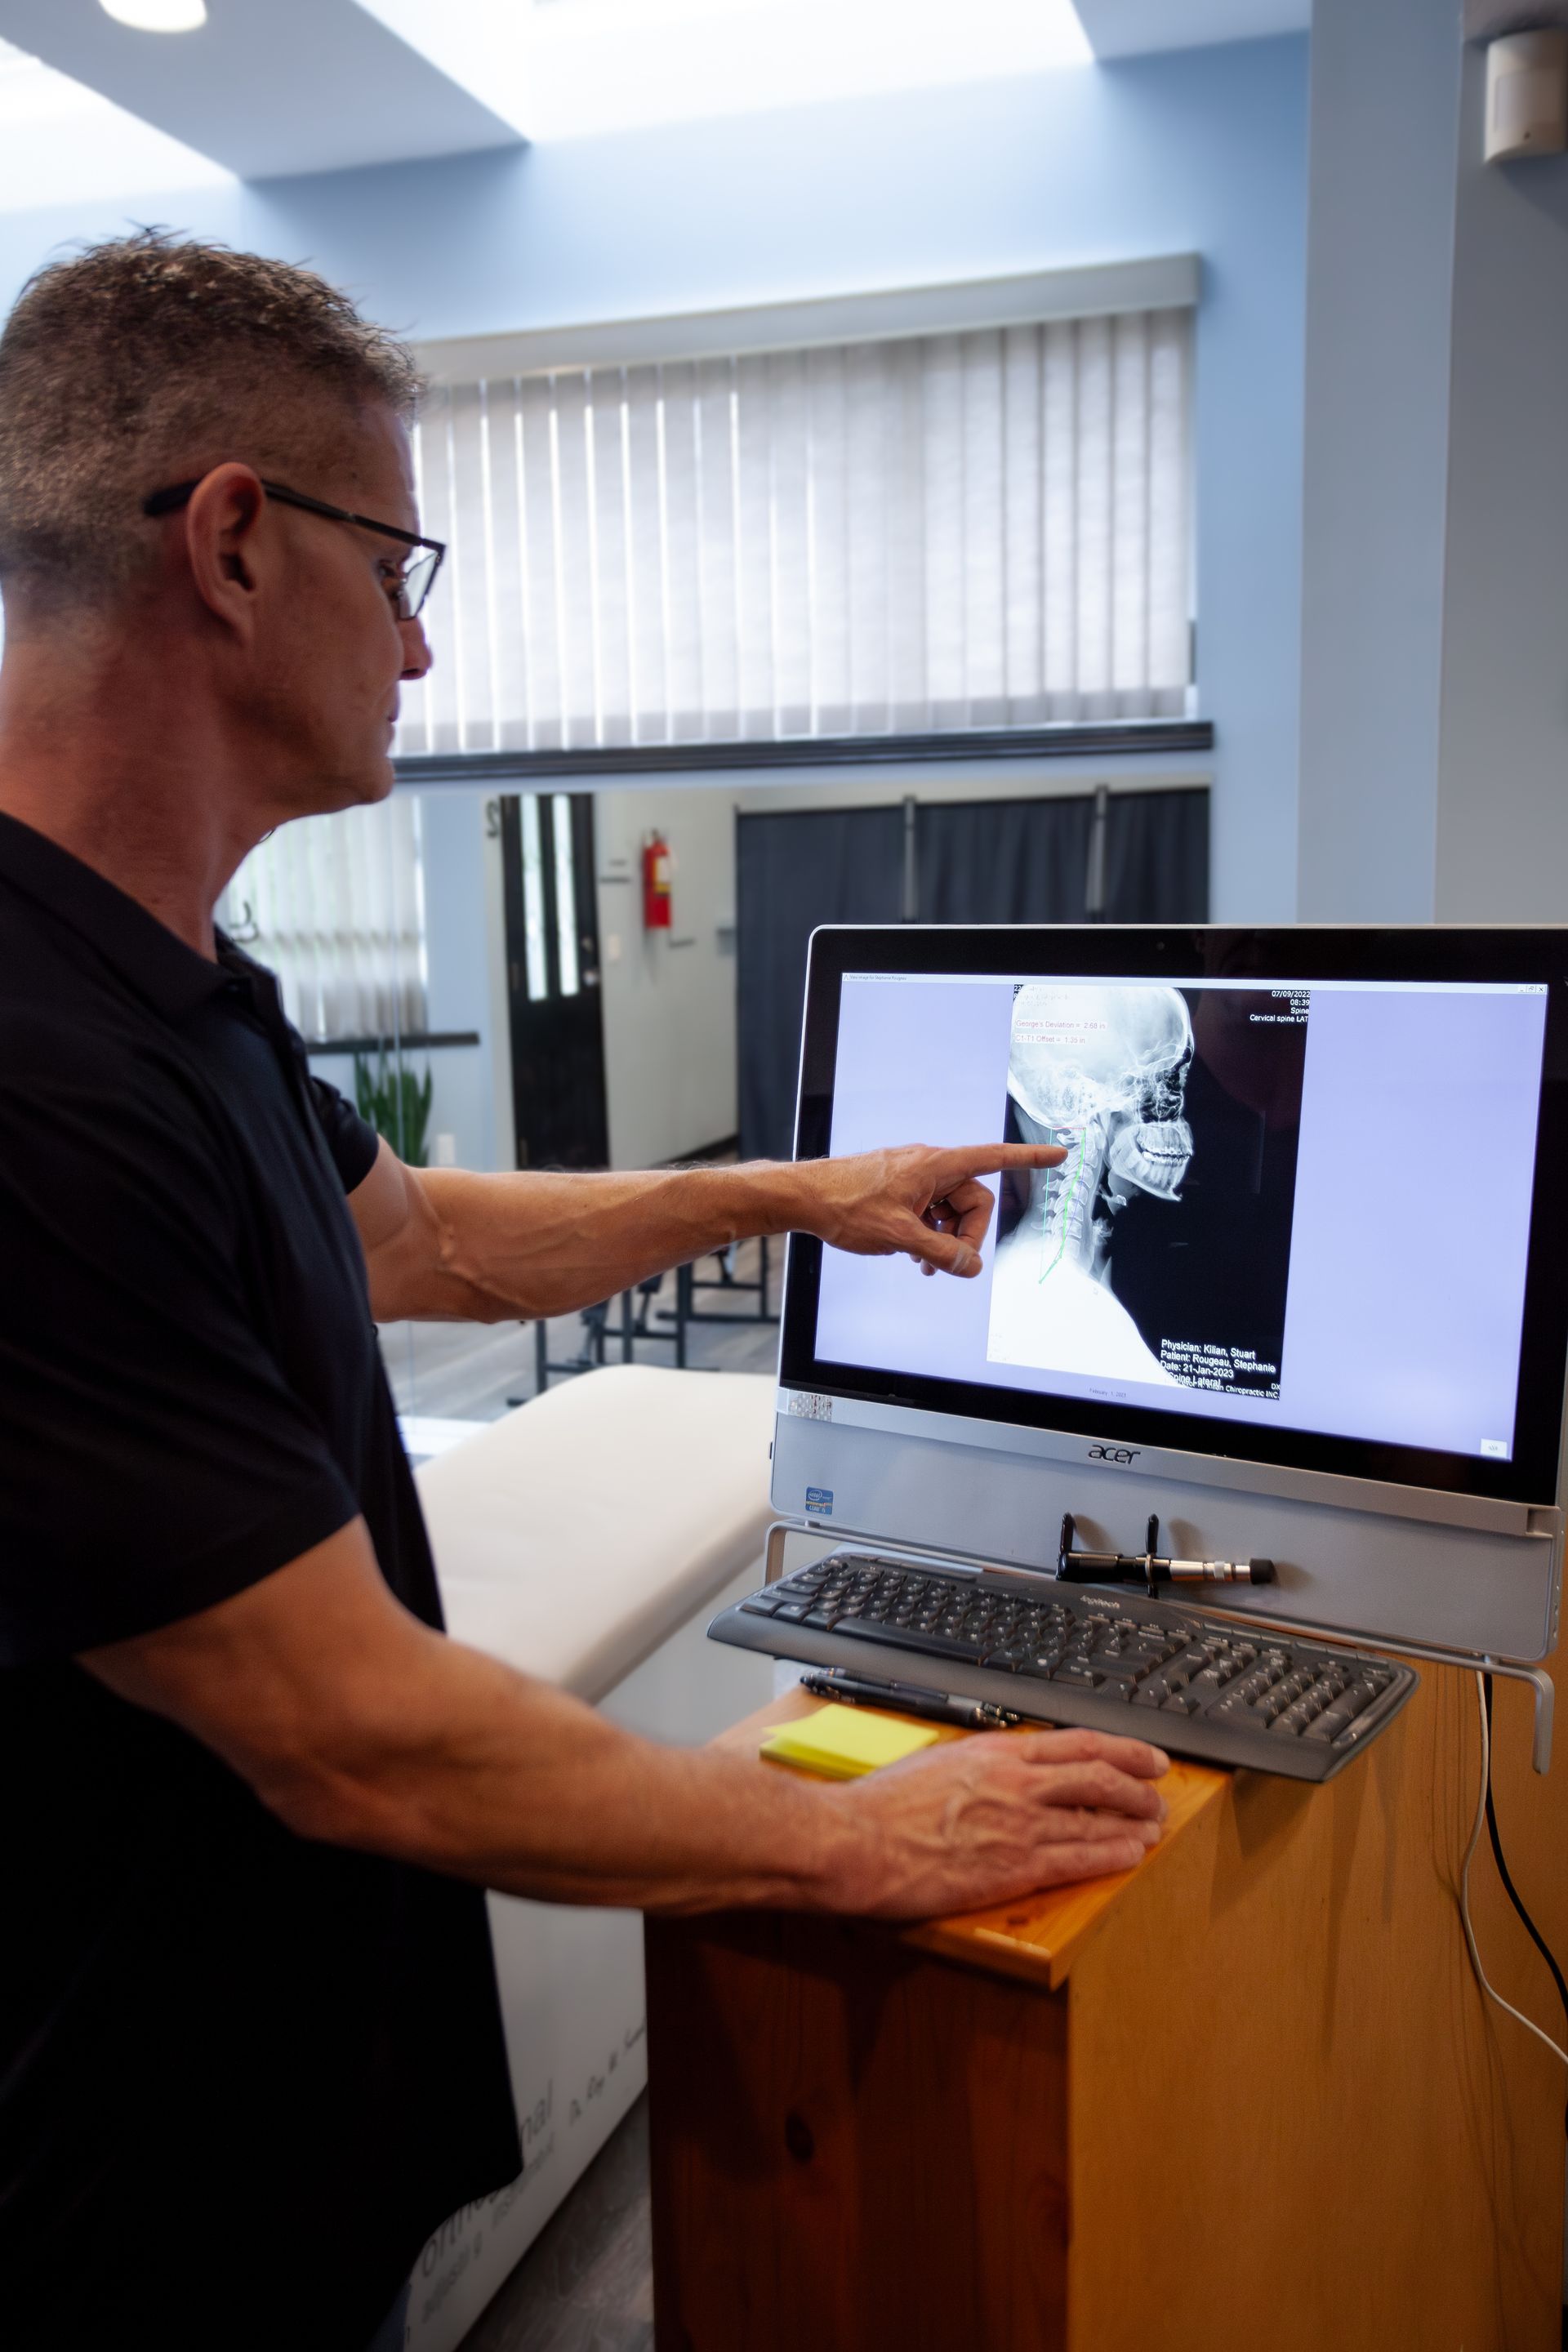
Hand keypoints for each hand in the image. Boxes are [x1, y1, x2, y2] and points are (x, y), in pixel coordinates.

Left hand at [788, 1141, 1066, 1277]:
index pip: (994, 1157)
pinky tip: (912, 1256)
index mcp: (936, 1164)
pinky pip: (930, 1212)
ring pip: (950, 1210)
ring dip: (944, 1239)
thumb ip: (941, 1252)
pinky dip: (928, 1234)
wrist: (804, 1197)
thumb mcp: (900, 1236)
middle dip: (966, 1233)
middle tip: (943, 1262)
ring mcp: (914, 1178)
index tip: (1059, 1153)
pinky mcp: (900, 1190)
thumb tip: (971, 1267)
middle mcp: (929, 1166)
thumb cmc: (847, 1205)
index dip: (1029, 1157)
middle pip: (973, 1200)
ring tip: (921, 1263)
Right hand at [817, 1726, 1169, 1917]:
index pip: (1076, 1743)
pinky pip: (1079, 1858)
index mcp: (996, 1753)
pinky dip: (1112, 1854)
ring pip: (1098, 1816)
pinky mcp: (1015, 1867)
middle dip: (1138, 1785)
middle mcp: (1016, 1782)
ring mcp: (1019, 1824)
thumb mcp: (939, 1764)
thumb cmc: (884, 1807)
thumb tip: (1000, 1770)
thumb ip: (979, 1767)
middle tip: (1159, 1792)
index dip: (1122, 1749)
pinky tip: (1131, 1854)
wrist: (859, 1842)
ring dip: (1134, 1821)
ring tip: (1154, 1827)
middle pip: (1099, 1776)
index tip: (1146, 1756)